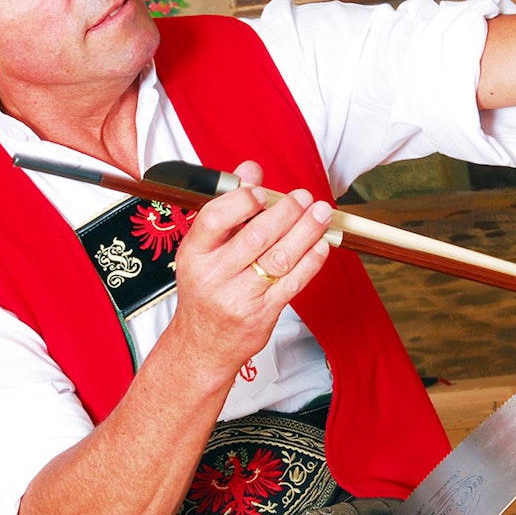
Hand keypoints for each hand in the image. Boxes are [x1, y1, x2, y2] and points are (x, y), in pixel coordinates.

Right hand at [166, 160, 331, 384]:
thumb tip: (251, 169)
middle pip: (256, 237)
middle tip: (304, 197)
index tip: (263, 191)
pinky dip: (311, 261)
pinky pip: (293, 282)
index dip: (242, 201)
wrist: (204, 345)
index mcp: (193, 254)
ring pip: (279, 258)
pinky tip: (321, 244)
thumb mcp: (205, 249)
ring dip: (306, 231)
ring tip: (321, 213)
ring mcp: (237, 298)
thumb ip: (229, 207)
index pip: (214, 219)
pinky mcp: (262, 314)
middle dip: (286, 212)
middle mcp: (212, 276)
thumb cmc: (206, 289)